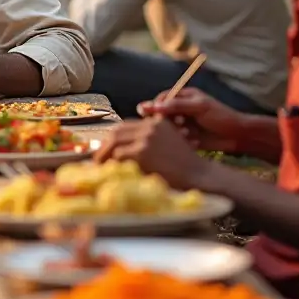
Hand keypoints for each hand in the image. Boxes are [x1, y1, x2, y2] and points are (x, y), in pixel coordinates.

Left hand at [95, 116, 211, 190]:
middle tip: (97, 160)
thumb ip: (149, 140)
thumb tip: (121, 149)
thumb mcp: (169, 143)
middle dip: (104, 146)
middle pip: (116, 132)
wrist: (201, 175)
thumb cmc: (186, 166)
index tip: (105, 149)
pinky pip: (119, 156)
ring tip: (99, 167)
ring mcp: (145, 138)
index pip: (125, 126)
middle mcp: (149, 126)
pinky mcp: (142, 152)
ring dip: (103, 156)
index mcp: (155, 122)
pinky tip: (110, 171)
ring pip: (114, 143)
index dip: (112, 139)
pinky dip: (112, 164)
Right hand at [138, 87, 246, 153]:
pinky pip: (176, 139)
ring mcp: (184, 124)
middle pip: (162, 113)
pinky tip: (193, 142)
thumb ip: (176, 105)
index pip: (162, 99)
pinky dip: (181, 141)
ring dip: (174, 131)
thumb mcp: (199, 107)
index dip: (156, 106)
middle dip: (166, 120)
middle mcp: (181, 110)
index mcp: (184, 97)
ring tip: (187, 133)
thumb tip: (153, 106)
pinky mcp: (187, 138)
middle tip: (178, 124)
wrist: (238, 136)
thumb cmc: (221, 116)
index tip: (155, 113)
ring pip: (167, 128)